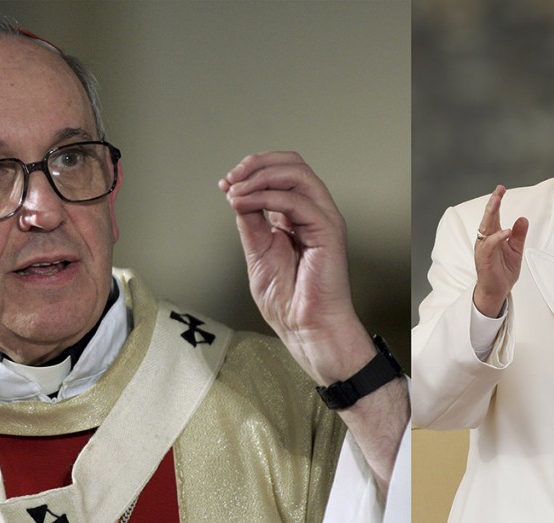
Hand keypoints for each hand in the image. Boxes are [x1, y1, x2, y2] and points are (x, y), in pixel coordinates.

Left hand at [219, 151, 365, 383]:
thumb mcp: (257, 252)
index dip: (252, 170)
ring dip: (260, 176)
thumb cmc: (288, 301)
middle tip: (231, 178)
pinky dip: (266, 197)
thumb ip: (251, 221)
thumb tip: (236, 193)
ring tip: (236, 191)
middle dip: (256, 163)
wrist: (305, 328)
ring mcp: (322, 219)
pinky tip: (246, 203)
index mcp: (297, 216)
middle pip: (293, 163)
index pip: (281, 173)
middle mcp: (313, 212)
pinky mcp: (328, 230)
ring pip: (297, 173)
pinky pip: (297, 200)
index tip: (225, 183)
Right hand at [474, 185, 527, 316]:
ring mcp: (484, 248)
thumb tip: (522, 219)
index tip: (501, 189)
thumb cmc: (503, 271)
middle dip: (493, 203)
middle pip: (488, 217)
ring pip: (486, 227)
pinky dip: (497, 237)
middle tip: (498, 191)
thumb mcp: (516, 250)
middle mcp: (486, 239)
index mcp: (493, 236)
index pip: (494, 215)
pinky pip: (489, 245)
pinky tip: (506, 231)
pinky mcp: (484, 258)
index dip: (497, 201)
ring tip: (497, 201)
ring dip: (491, 214)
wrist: (497, 291)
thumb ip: (519, 235)